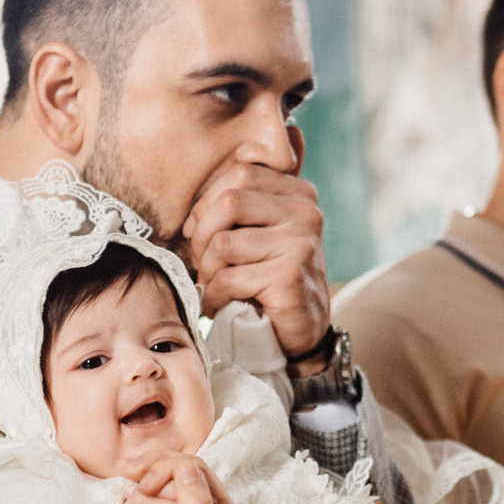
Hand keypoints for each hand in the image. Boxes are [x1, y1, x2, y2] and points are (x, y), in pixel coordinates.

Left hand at [182, 163, 329, 361]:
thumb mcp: (261, 232)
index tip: (201, 232)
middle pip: (230, 201)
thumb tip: (197, 194)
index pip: (240, 173)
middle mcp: (306, 213)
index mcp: (299, 193)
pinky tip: (221, 304)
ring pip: (223, 243)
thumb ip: (242, 203)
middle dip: (203, 235)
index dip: (208, 203)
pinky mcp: (289, 277)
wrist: (301, 331)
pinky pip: (228, 279)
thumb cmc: (271, 278)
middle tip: (204, 262)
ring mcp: (301, 244)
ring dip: (208, 270)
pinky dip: (213, 296)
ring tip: (216, 284)